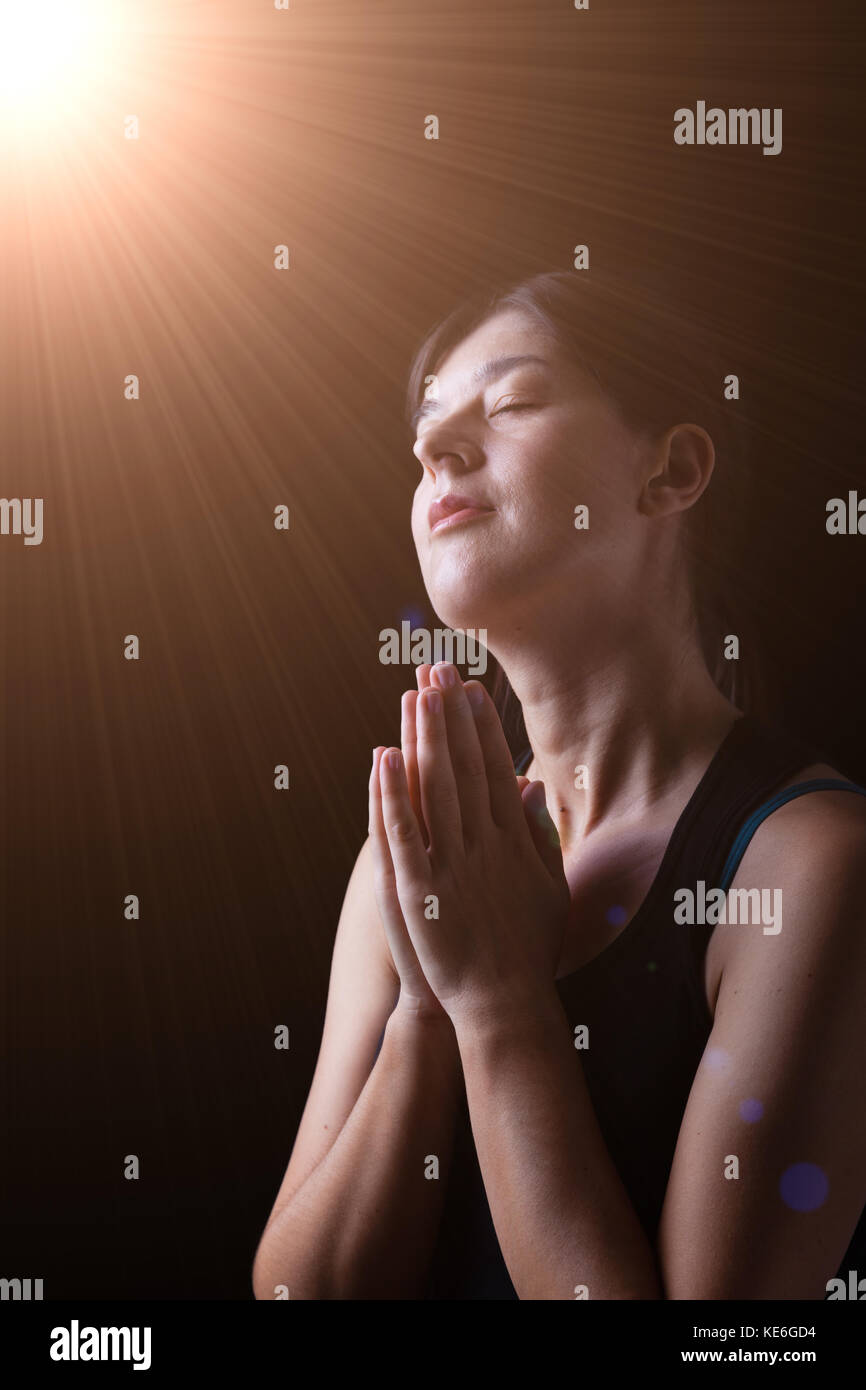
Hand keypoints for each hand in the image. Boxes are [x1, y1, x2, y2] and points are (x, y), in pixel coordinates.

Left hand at [374, 662, 569, 1025]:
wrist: (504, 1005)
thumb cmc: (528, 950)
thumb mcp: (548, 886)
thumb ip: (540, 833)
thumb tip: (531, 783)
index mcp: (514, 841)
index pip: (494, 770)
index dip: (480, 727)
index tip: (468, 689)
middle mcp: (484, 845)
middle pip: (464, 768)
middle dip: (449, 717)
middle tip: (437, 670)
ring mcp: (451, 866)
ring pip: (434, 790)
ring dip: (422, 740)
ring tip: (413, 695)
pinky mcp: (420, 891)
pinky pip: (403, 833)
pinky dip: (392, 794)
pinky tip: (382, 757)